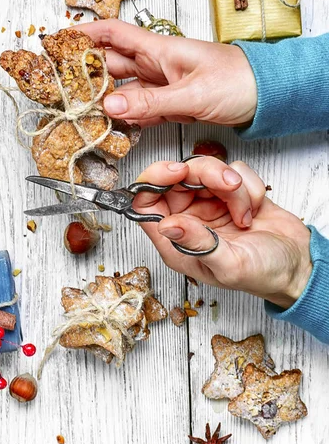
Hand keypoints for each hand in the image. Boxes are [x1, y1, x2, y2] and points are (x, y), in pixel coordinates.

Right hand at [75, 19, 256, 126]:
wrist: (267, 96)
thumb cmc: (237, 81)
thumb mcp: (190, 93)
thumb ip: (149, 102)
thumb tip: (109, 107)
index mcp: (159, 49)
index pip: (113, 34)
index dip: (84, 34)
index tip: (58, 41)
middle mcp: (156, 64)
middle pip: (111, 64)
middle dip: (86, 73)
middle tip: (61, 87)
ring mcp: (163, 85)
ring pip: (124, 89)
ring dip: (104, 99)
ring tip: (80, 111)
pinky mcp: (172, 104)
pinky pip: (141, 109)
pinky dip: (127, 117)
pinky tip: (113, 124)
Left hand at [132, 158, 311, 308]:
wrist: (299, 266)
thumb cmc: (262, 275)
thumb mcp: (229, 266)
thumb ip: (198, 244)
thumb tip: (167, 225)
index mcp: (177, 240)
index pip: (145, 203)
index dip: (153, 181)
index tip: (177, 172)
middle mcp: (189, 218)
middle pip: (178, 177)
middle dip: (205, 175)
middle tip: (229, 186)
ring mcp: (210, 203)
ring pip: (206, 169)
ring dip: (232, 185)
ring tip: (246, 212)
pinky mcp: (232, 192)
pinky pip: (233, 169)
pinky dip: (248, 185)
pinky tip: (255, 208)